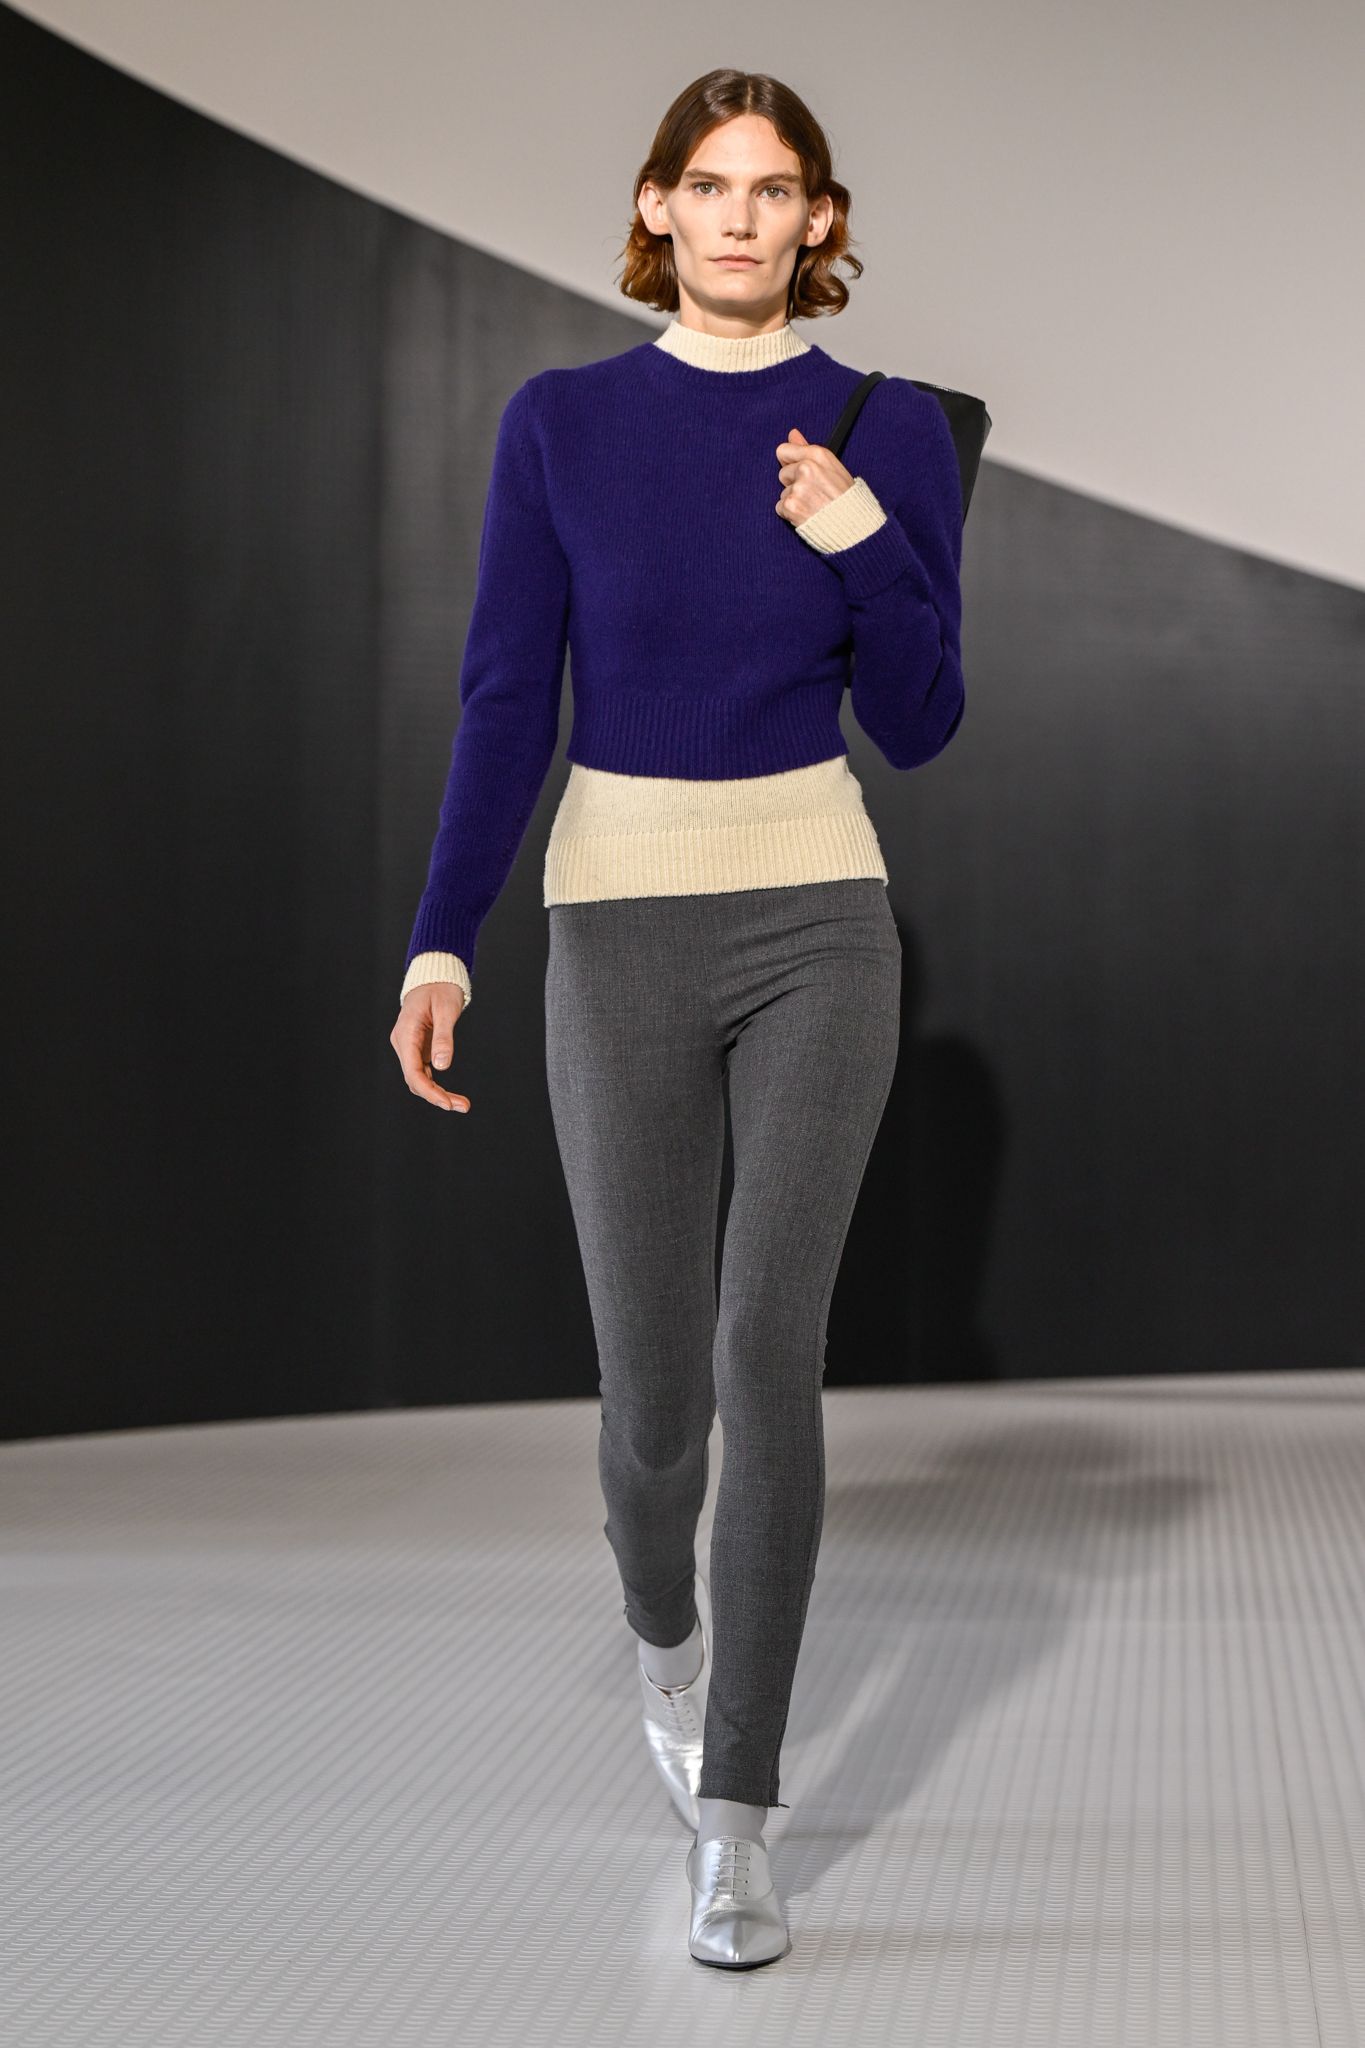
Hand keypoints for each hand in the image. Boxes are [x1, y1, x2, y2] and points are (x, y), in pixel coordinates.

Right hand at [390, 983, 469, 1111]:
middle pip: (415, 1080)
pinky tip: (453, 1095)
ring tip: (462, 1104)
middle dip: (437, 1096)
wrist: (435, 976)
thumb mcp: (445, 1010)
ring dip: (437, 1094)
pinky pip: (424, 1073)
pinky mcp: (417, 1048)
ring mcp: (409, 1047)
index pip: (413, 1072)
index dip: (429, 1091)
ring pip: (419, 1079)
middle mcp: (403, 1043)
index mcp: (405, 1033)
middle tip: (463, 1106)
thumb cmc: (441, 989)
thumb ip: (443, 1037)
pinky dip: (437, 1085)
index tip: (447, 1104)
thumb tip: (441, 1067)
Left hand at [774, 427, 854, 526]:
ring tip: (813, 505)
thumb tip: (792, 434)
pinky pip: (780, 507)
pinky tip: (807, 514)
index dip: (789, 462)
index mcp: (818, 455)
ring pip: (783, 491)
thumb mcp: (833, 467)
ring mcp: (797, 487)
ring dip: (794, 499)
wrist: (852, 526)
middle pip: (782, 473)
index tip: (797, 470)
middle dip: (793, 483)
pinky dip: (790, 513)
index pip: (783, 450)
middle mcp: (806, 468)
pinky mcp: (790, 505)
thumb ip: (808, 449)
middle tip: (813, 493)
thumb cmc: (846, 497)